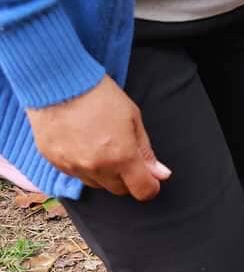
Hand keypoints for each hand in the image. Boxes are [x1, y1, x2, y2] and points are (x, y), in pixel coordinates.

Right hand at [26, 76, 170, 200]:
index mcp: (122, 157)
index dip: (150, 185)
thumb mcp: (133, 118)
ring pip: (96, 183)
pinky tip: (81, 144)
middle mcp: (97, 167)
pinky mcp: (54, 161)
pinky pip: (75, 174)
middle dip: (126, 177)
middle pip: (119, 189)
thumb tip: (160, 174)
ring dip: (103, 173)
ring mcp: (73, 166)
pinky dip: (82, 166)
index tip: (149, 176)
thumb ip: (146, 151)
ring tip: (99, 145)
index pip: (143, 191)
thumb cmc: (99, 94)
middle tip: (122, 153)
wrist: (56, 80)